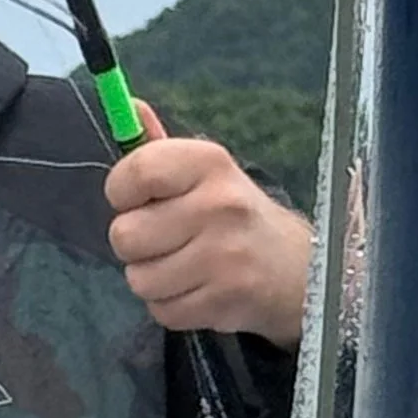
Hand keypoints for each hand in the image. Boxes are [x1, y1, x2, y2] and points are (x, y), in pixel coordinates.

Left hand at [105, 100, 312, 348]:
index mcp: (209, 163)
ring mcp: (224, 256)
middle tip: (165, 239)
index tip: (135, 199)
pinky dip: (172, 305)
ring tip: (183, 266)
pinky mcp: (225, 300)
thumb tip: (129, 106)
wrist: (297, 268)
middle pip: (125, 235)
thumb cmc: (233, 215)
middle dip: (135, 243)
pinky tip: (197, 288)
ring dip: (152, 278)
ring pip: (139, 279)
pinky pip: (161, 310)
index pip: (135, 172)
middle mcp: (219, 205)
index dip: (121, 192)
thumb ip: (159, 148)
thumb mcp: (205, 174)